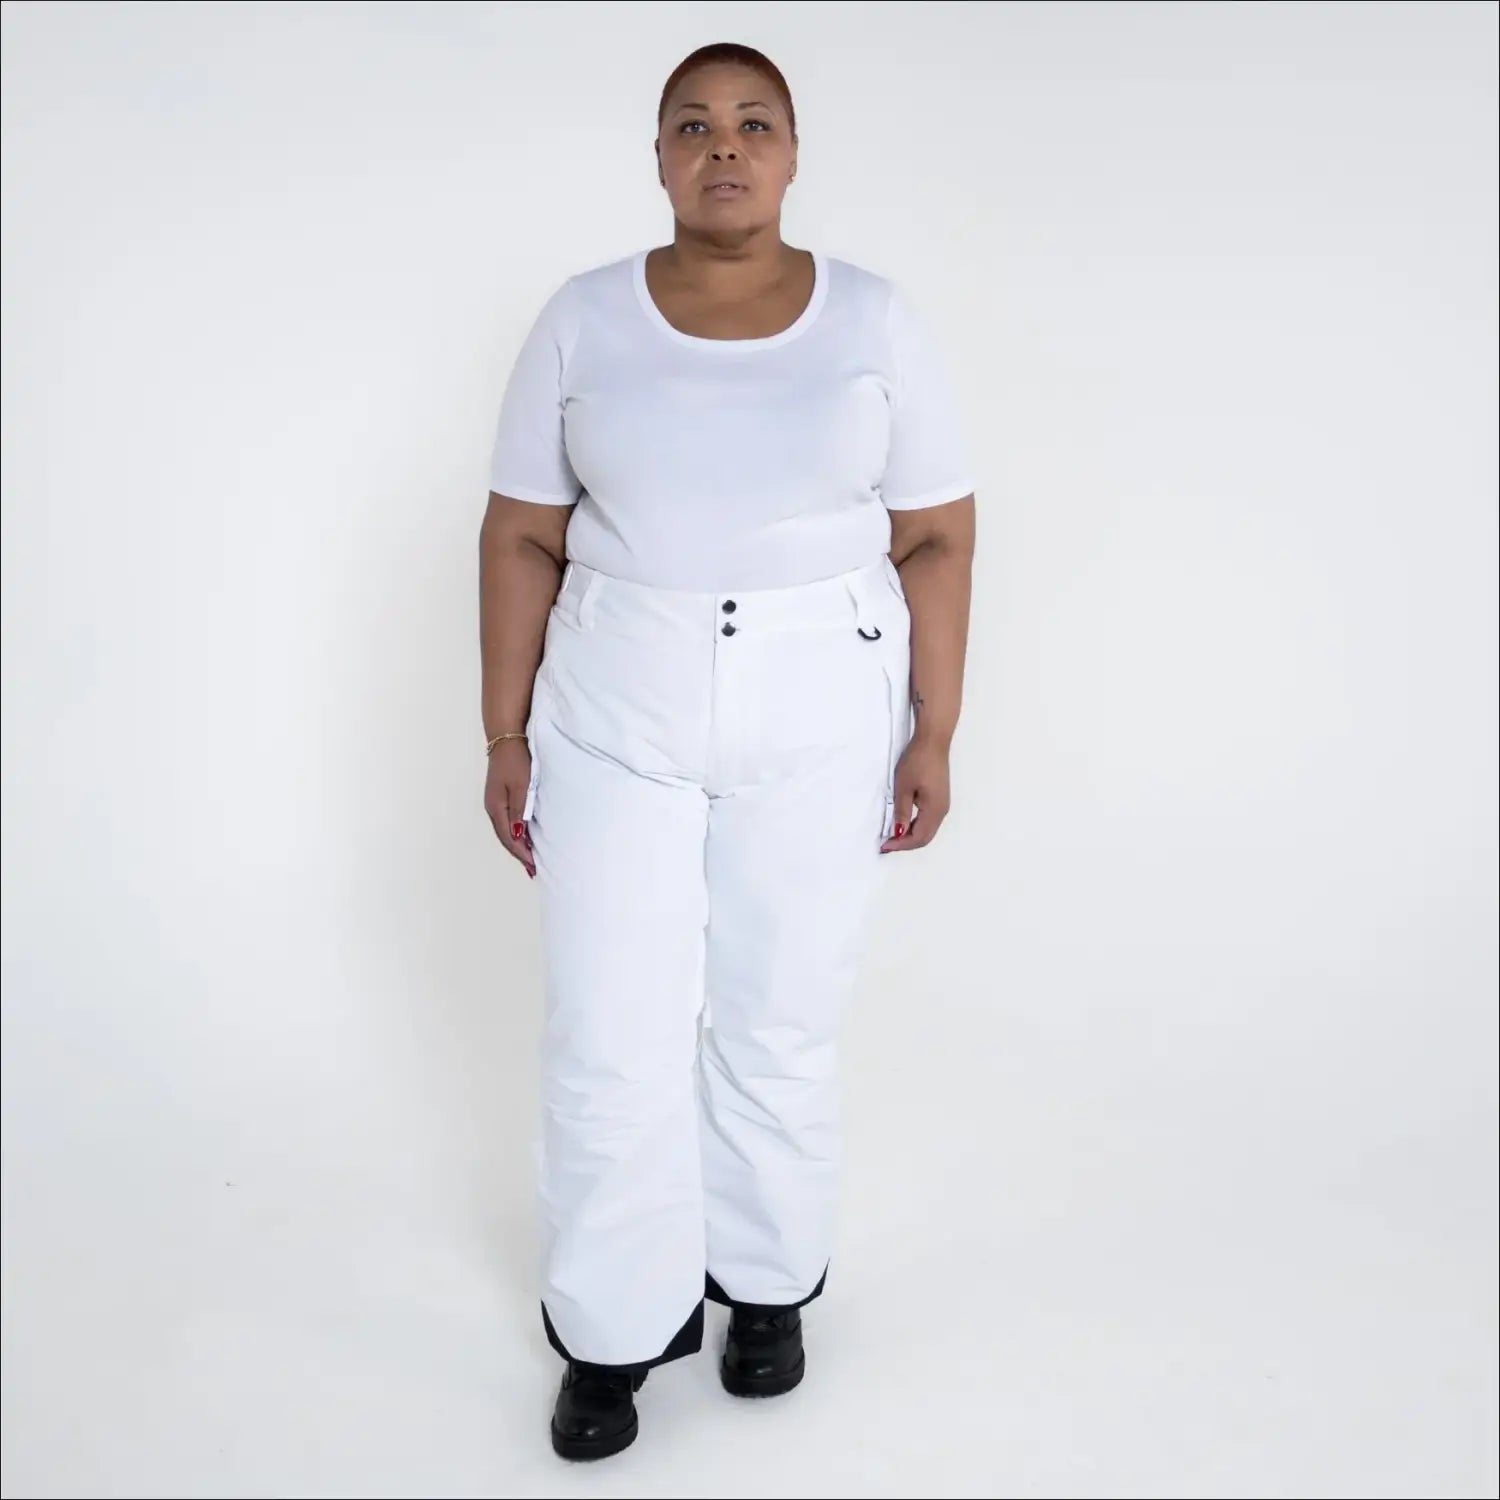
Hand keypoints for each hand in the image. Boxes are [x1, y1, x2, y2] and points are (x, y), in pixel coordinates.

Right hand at [484, 742, 534, 877]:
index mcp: (496, 807)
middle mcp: (493, 808)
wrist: (506, 738)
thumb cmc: (516, 760)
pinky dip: (516, 832)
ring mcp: (495, 802)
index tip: (534, 866)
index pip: (509, 838)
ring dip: (517, 845)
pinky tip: (524, 836)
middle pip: (505, 838)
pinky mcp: (500, 796)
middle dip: (519, 854)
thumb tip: (519, 836)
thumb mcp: (521, 786)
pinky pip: (507, 821)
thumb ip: (520, 811)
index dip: (522, 854)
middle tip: (532, 870)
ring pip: (506, 830)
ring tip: (529, 859)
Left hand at [880, 733, 949, 853]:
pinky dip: (916, 826)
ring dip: (911, 836)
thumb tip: (899, 833)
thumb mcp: (904, 788)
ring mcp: (942, 804)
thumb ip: (902, 812)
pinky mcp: (940, 798)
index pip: (918, 838)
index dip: (900, 845)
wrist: (933, 741)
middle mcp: (942, 811)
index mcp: (934, 810)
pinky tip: (904, 823)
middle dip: (905, 844)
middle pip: (925, 837)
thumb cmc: (917, 761)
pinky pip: (929, 820)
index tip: (884, 846)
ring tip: (892, 836)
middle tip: (887, 845)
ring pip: (927, 830)